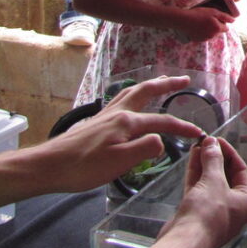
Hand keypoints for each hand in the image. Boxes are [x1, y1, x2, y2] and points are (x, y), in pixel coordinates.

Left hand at [40, 76, 204, 192]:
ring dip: (149, 85)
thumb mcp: (119, 162)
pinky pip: (120, 100)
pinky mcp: (95, 122)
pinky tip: (129, 103)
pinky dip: (132, 95)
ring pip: (131, 93)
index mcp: (127, 121)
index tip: (198, 133)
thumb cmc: (83, 167)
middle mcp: (117, 112)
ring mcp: (105, 115)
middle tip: (184, 80)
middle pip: (146, 91)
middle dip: (167, 84)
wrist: (48, 166)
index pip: (162, 122)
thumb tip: (161, 140)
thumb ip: (145, 148)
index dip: (182, 127)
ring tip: (161, 82)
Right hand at [158, 136, 246, 247]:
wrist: (184, 242)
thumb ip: (213, 159)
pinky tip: (191, 158)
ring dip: (204, 163)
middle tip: (206, 141)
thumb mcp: (214, 181)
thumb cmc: (207, 212)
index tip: (217, 140)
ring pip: (210, 182)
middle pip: (226, 176)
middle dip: (216, 157)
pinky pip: (199, 189)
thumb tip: (212, 142)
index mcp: (245, 201)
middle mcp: (232, 206)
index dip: (230, 153)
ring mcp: (214, 211)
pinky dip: (196, 174)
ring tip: (197, 145)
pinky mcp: (197, 213)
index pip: (241, 170)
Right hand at [175, 7, 232, 42]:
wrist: (183, 20)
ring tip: (201, 22)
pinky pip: (204, 36)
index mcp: (217, 29)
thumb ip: (225, 16)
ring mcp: (205, 39)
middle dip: (216, 26)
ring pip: (211, 34)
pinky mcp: (198, 40)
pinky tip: (197, 26)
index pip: (226, 28)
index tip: (216, 18)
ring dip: (209, 29)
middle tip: (208, 19)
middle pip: (218, 31)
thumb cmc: (199, 14)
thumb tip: (234, 20)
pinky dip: (202, 32)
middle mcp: (213, 36)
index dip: (222, 22)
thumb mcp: (213, 11)